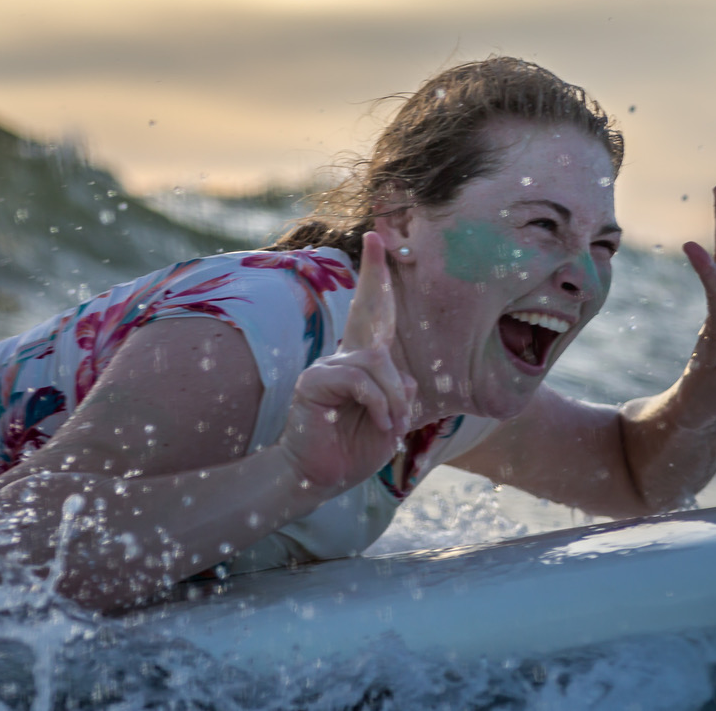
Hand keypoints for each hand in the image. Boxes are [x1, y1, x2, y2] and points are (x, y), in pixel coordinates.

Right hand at [277, 232, 416, 495]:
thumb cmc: (354, 450)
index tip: (376, 238)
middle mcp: (343, 356)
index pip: (370, 311)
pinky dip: (378, 403)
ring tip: (391, 424)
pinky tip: (380, 422)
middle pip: (369, 314)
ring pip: (376, 362)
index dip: (374, 276)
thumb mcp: (390, 420)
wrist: (321, 477)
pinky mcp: (314, 382)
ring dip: (393, 398)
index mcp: (361, 362)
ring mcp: (326, 366)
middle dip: (375, 277)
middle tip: (381, 262)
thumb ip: (398, 394)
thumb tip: (401, 378)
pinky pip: (358, 379)